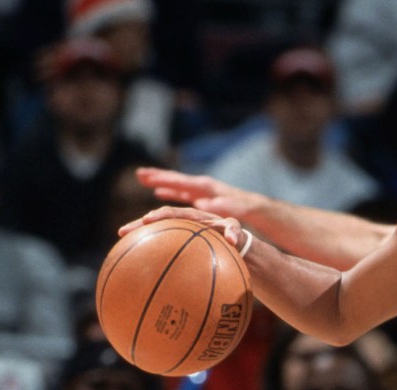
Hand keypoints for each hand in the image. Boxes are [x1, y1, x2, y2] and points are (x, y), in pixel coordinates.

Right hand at [118, 205, 246, 254]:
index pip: (174, 212)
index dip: (160, 215)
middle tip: (124, 231)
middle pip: (158, 220)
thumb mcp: (235, 230)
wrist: (229, 238)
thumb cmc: (232, 234)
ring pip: (155, 228)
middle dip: (140, 223)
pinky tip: (130, 252)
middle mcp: (182, 220)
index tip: (147, 220)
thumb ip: (234, 231)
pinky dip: (146, 242)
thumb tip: (231, 239)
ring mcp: (178, 229)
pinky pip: (159, 239)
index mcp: (194, 215)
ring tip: (121, 235)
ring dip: (138, 230)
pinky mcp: (176, 237)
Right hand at [135, 167, 265, 220]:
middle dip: (158, 176)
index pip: (182, 182)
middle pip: (177, 180)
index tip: (148, 178)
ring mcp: (202, 192)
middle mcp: (203, 186)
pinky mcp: (203, 198)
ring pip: (177, 185)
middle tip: (138, 173)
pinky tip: (159, 193)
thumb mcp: (238, 208)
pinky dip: (170, 192)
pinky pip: (182, 194)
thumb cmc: (248, 209)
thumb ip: (222, 205)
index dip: (165, 180)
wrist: (258, 208)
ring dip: (161, 181)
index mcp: (208, 187)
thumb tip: (201, 204)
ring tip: (142, 178)